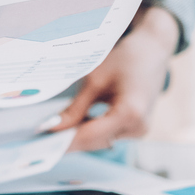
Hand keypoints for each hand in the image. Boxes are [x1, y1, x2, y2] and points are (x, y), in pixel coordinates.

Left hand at [45, 3, 180, 150]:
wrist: (153, 51)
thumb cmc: (127, 59)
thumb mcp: (95, 80)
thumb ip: (75, 109)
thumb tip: (52, 127)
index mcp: (130, 112)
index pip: (89, 135)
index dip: (63, 141)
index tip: (41, 143)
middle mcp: (138, 127)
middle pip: (95, 141)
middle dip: (69, 139)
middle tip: (41, 138)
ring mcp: (139, 130)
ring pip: (100, 141)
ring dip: (79, 136)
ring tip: (54, 130)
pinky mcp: (136, 129)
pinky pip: (108, 135)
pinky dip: (91, 131)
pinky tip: (73, 125)